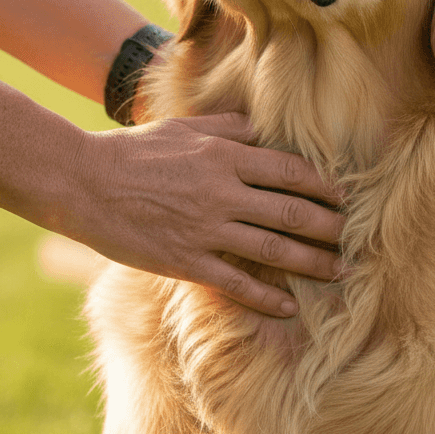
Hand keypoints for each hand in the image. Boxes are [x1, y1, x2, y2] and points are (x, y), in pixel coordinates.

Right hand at [66, 112, 344, 316]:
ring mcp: (205, 229)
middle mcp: (222, 192)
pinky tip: (288, 307)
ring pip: (273, 250)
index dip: (323, 186)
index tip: (342, 196)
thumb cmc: (134, 150)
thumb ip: (228, 128)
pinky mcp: (185, 261)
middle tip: (351, 237)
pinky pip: (235, 283)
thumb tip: (264, 130)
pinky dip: (266, 297)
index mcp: (224, 156)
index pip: (290, 171)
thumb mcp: (184, 126)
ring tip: (338, 270)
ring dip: (312, 262)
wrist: (83, 182)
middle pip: (291, 212)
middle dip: (328, 226)